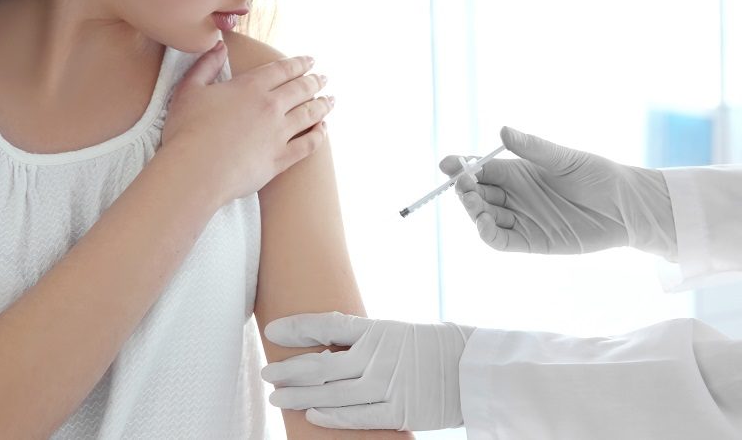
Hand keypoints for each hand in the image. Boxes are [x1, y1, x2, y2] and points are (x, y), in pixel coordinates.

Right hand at [160, 40, 332, 207]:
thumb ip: (206, 65)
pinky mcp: (280, 159)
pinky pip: (308, 145)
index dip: (299, 63)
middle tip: (324, 78)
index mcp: (250, 87)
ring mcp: (279, 134)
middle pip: (301, 89)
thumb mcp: (189, 89)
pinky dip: (319, 135)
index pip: (283, 70)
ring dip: (323, 105)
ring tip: (331, 100)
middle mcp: (270, 107)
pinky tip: (323, 130)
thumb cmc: (186, 130)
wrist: (195, 170)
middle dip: (315, 81)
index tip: (310, 61)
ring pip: (310, 114)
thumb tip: (220, 46)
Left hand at [261, 312, 473, 431]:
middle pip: (321, 365)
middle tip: (266, 373)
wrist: (475, 369)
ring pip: (331, 393)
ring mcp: (387, 385)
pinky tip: (311, 415)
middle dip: (288, 371)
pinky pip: (356, 417)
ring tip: (277, 398)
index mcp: (379, 329)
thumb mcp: (399, 331)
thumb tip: (330, 344)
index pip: (328, 325)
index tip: (273, 330)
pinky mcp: (398, 411)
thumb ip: (367, 337)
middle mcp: (379, 355)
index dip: (297, 328)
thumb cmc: (437, 347)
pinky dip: (330, 417)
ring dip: (299, 396)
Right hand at [440, 126, 676, 257]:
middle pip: (478, 194)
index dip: (461, 167)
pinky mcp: (532, 241)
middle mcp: (516, 196)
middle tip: (462, 184)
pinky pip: (502, 241)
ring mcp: (522, 219)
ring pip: (485, 217)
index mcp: (519, 172)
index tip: (446, 164)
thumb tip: (503, 131)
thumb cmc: (597, 175)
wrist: (625, 206)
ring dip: (473, 210)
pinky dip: (488, 234)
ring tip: (474, 202)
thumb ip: (533, 148)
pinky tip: (483, 225)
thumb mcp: (564, 158)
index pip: (481, 169)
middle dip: (465, 189)